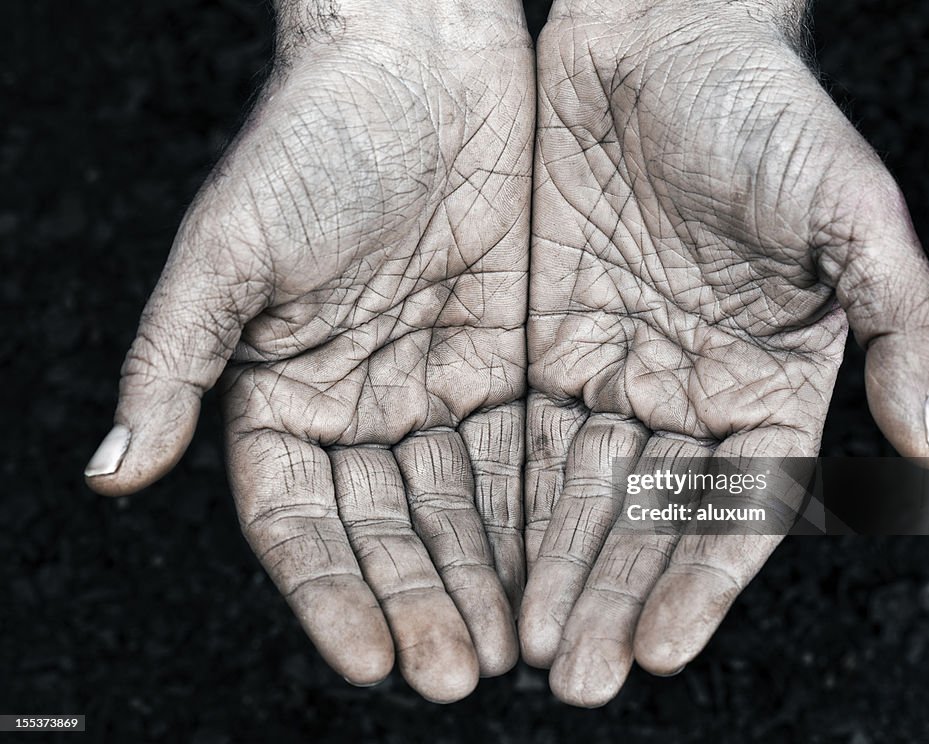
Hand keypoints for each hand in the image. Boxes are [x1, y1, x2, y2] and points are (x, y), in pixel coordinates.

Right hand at [85, 0, 532, 701]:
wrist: (418, 55)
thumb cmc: (312, 133)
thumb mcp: (234, 247)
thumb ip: (177, 360)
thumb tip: (112, 468)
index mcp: (282, 392)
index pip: (300, 520)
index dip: (328, 591)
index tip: (368, 657)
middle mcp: (362, 402)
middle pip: (389, 528)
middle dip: (421, 602)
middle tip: (457, 673)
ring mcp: (438, 386)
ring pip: (461, 505)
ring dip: (485, 579)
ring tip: (514, 649)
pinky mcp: (509, 360)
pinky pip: (524, 450)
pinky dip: (536, 513)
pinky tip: (557, 570)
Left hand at [522, 0, 928, 705]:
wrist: (660, 33)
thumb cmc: (767, 108)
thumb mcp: (851, 208)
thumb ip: (897, 323)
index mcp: (773, 378)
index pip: (738, 507)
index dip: (702, 579)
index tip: (656, 645)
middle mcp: (693, 389)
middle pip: (652, 518)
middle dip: (614, 597)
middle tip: (575, 677)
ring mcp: (617, 370)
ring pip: (584, 493)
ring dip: (558, 572)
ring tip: (526, 648)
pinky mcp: (547, 342)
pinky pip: (527, 437)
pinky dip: (513, 503)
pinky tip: (491, 564)